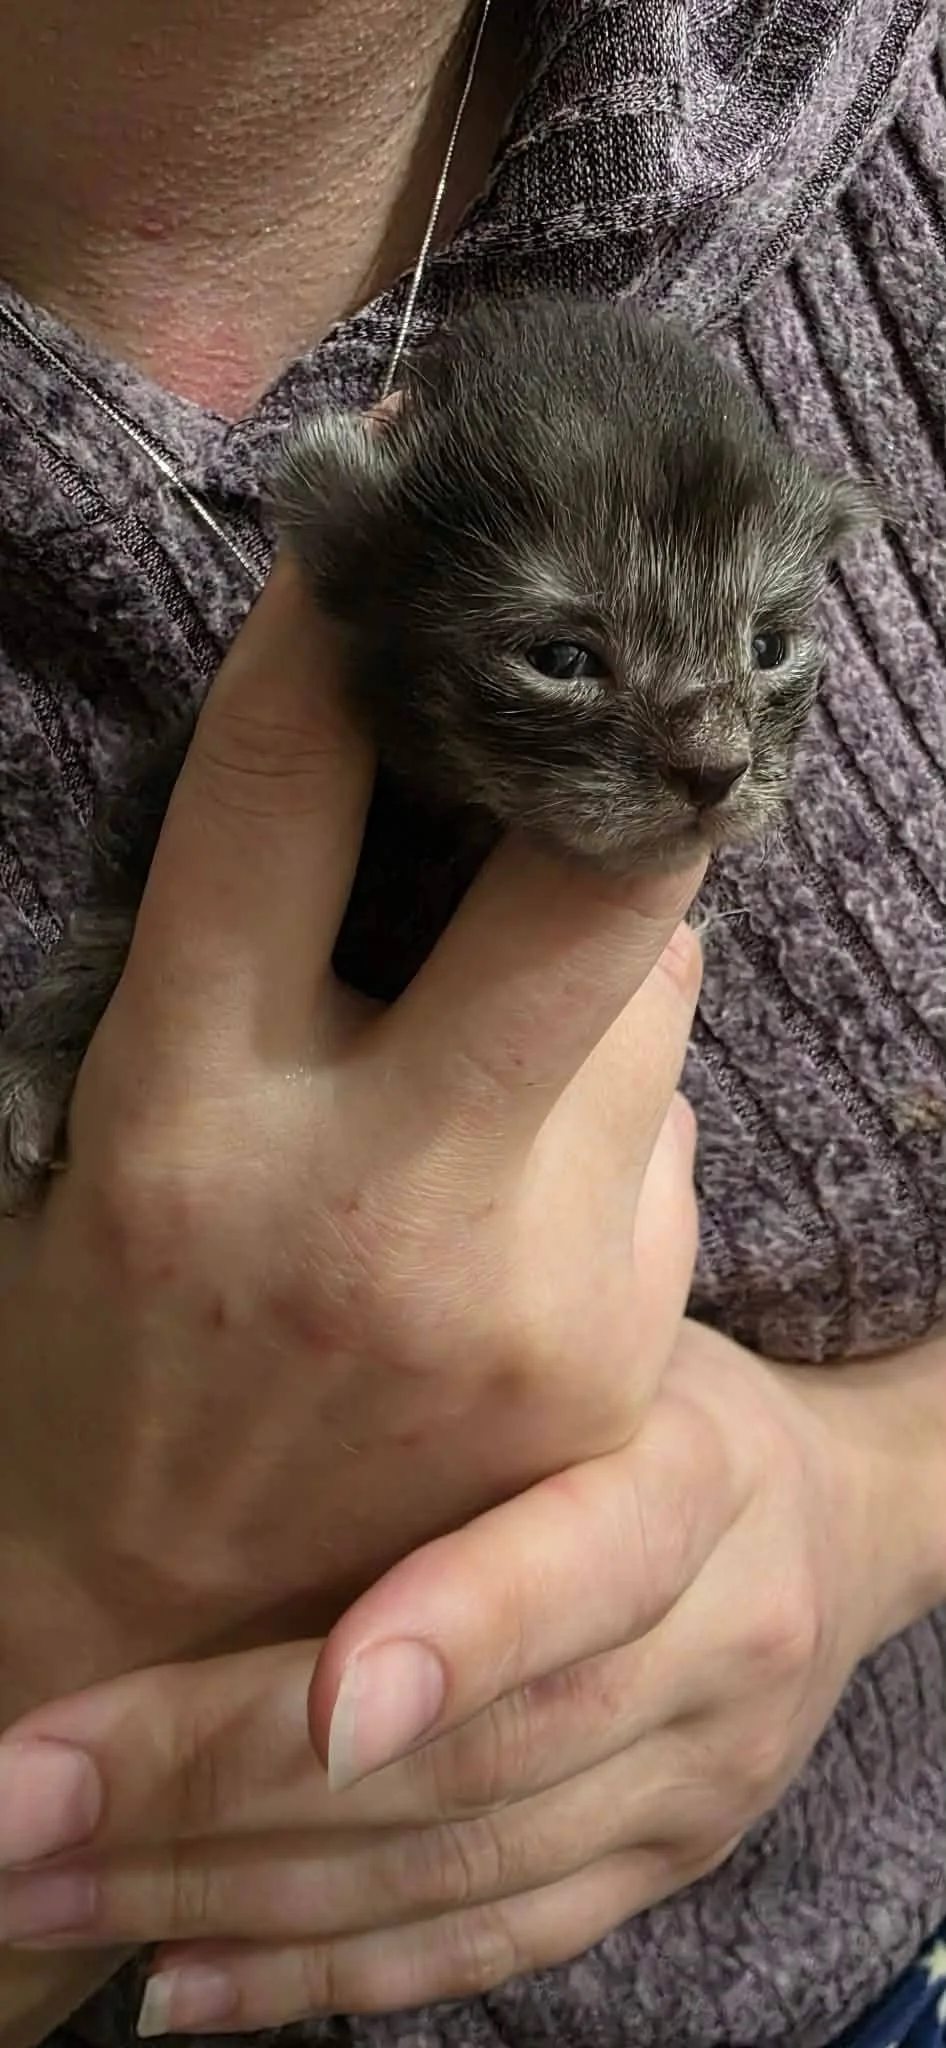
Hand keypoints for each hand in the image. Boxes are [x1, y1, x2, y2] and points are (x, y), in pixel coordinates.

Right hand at [0, 557, 703, 1717]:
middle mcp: (364, 1198)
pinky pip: (667, 1154)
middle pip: (583, 882)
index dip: (338, 616)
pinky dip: (620, 1110)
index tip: (394, 506)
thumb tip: (386, 792)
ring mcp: (517, 1294)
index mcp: (178, 1113)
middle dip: (614, 757)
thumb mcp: (96, 1141)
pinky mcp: (612, 1373)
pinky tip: (537, 1169)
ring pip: (656, 1005)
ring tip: (524, 997)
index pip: (278, 787)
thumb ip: (226, 972)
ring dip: (612, 946)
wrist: (144, 1645)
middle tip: (602, 699)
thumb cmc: (89, 1351)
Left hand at [1, 1322, 933, 2031]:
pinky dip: (325, 1976)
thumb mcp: (600, 1348)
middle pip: (479, 1753)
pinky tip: (176, 1977)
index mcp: (700, 1478)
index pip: (587, 1569)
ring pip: (457, 1871)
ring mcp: (697, 1782)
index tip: (318, 1700)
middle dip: (227, 1787)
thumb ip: (462, 1398)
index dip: (463, 1632)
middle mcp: (718, 1646)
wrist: (839, 1518)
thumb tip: (209, 1426)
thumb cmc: (662, 1402)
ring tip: (47, 1888)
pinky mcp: (661, 1867)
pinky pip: (487, 1943)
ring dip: (234, 1898)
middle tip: (25, 1799)